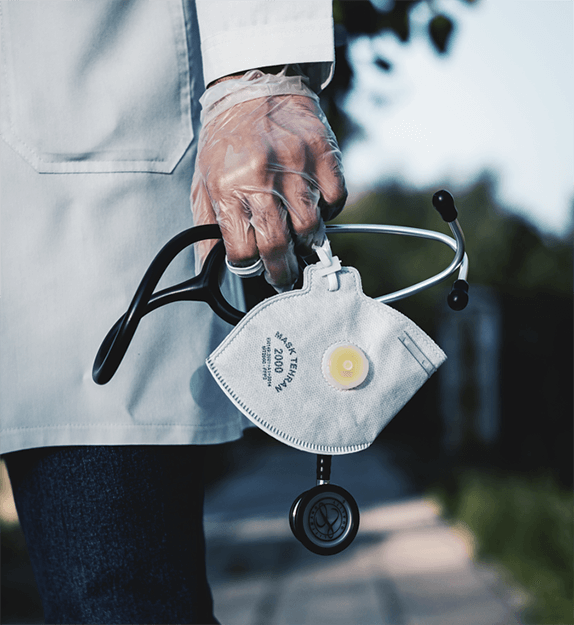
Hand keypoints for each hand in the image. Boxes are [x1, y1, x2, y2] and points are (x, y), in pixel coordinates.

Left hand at [191, 92, 346, 290]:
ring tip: (299, 240)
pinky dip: (328, 212)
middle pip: (278, 246)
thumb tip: (208, 268)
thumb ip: (205, 229)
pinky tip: (314, 206)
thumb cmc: (226, 141)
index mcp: (228, 188)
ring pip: (310, 229)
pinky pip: (335, 201)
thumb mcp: (203, 183)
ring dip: (306, 243)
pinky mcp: (323, 155)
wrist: (253, 85)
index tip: (256, 268)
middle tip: (284, 276)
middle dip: (282, 272)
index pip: (243, 251)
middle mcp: (262, 178)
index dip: (250, 267)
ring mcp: (297, 166)